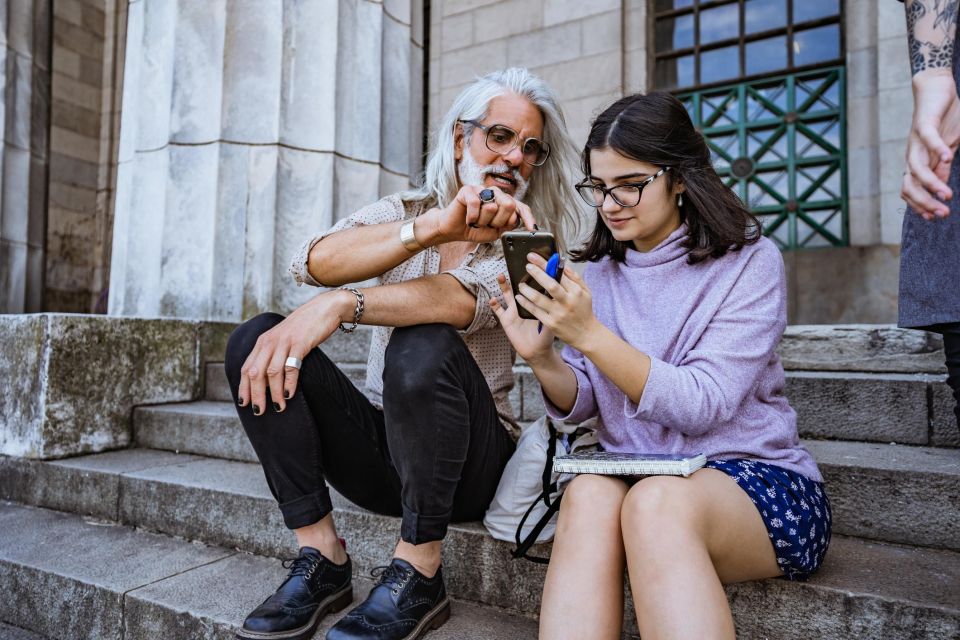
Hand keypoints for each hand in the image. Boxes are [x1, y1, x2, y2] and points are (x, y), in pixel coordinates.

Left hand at [237, 289, 351, 414]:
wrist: (324, 309)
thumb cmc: (305, 328)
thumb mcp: (283, 339)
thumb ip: (274, 354)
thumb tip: (269, 380)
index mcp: (263, 342)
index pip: (246, 368)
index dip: (244, 387)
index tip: (243, 403)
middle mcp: (269, 342)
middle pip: (255, 372)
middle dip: (256, 394)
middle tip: (259, 411)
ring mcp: (284, 342)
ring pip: (272, 372)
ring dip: (274, 393)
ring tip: (279, 407)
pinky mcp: (299, 343)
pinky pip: (290, 367)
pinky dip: (289, 383)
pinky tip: (289, 394)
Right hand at [426, 185, 536, 243]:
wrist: (453, 230)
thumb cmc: (474, 229)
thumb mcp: (495, 232)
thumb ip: (507, 225)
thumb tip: (515, 219)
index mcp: (504, 203)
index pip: (521, 207)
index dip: (528, 217)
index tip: (532, 229)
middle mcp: (495, 194)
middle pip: (509, 205)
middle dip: (499, 222)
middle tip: (488, 225)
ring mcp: (482, 190)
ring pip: (492, 206)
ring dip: (483, 221)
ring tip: (476, 222)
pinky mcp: (468, 190)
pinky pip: (476, 204)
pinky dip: (472, 217)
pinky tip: (469, 220)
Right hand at [490, 273, 554, 363]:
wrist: (537, 351)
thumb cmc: (546, 336)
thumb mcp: (552, 323)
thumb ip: (553, 312)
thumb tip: (558, 299)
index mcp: (536, 302)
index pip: (535, 285)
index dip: (534, 275)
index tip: (534, 264)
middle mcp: (524, 303)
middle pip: (520, 286)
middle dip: (516, 276)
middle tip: (515, 265)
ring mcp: (514, 310)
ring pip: (507, 294)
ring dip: (503, 285)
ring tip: (500, 276)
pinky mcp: (506, 319)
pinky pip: (498, 310)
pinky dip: (494, 304)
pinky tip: (492, 299)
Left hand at [511, 254, 599, 351]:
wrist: (586, 334)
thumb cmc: (584, 310)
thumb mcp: (585, 292)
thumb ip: (574, 277)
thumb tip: (562, 264)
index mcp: (576, 291)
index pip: (559, 274)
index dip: (545, 264)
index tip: (533, 257)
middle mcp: (567, 302)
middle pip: (550, 284)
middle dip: (537, 273)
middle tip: (527, 266)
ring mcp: (558, 313)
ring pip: (538, 298)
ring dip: (527, 289)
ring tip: (521, 284)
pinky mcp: (550, 323)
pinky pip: (535, 311)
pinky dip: (525, 303)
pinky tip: (519, 298)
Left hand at [902, 69, 959, 218]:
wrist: (936, 89)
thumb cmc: (942, 120)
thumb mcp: (946, 148)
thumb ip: (941, 168)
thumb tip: (941, 187)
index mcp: (918, 162)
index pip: (911, 190)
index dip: (919, 205)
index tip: (935, 218)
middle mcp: (913, 154)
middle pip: (909, 185)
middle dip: (925, 202)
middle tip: (943, 213)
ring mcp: (917, 141)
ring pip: (917, 168)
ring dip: (931, 184)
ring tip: (947, 195)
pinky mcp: (924, 124)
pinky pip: (928, 139)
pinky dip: (938, 150)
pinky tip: (950, 159)